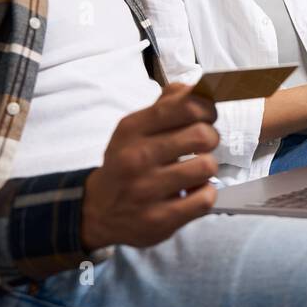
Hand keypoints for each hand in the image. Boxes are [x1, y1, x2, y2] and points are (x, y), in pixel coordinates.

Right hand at [81, 83, 219, 250]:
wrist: (96, 211)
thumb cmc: (125, 163)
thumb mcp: (134, 129)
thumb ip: (166, 106)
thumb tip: (198, 88)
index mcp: (132, 129)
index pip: (185, 106)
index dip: (206, 109)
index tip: (206, 116)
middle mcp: (137, 157)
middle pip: (202, 135)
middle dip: (210, 137)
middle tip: (202, 145)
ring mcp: (148, 190)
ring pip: (207, 166)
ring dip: (207, 167)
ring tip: (195, 170)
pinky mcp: (160, 219)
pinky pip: (205, 198)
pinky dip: (206, 193)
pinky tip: (193, 191)